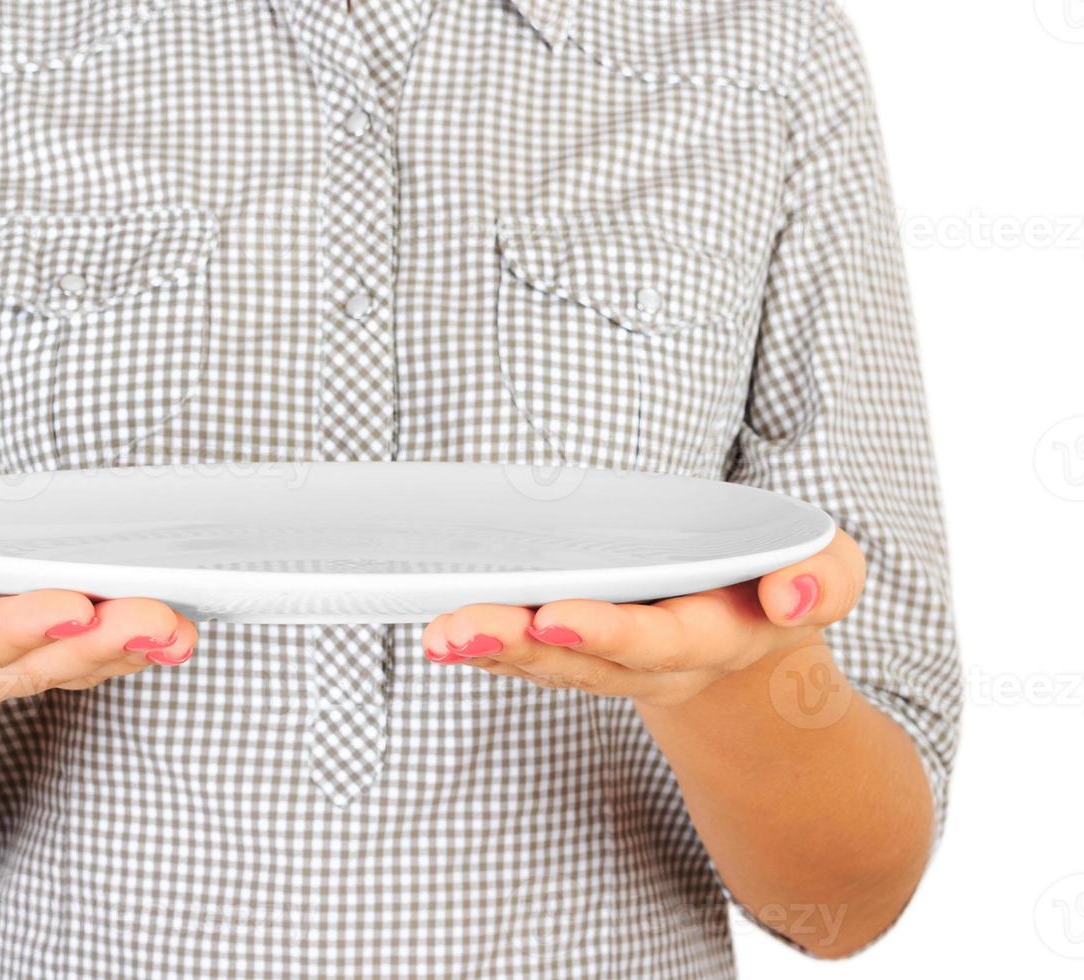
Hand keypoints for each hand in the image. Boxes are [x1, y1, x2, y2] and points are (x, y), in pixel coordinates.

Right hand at [0, 482, 197, 709]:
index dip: (17, 627)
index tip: (71, 607)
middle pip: (39, 660)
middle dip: (101, 641)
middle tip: (157, 616)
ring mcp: (15, 662)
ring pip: (80, 663)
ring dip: (135, 647)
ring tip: (183, 628)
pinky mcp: (51, 647)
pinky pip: (99, 653)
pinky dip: (142, 644)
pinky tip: (184, 629)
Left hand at [420, 531, 864, 707]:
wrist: (753, 630)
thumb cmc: (776, 581)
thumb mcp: (827, 572)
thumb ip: (823, 580)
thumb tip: (789, 595)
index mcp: (715, 637)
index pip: (659, 639)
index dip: (608, 632)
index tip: (552, 616)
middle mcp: (655, 660)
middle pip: (583, 662)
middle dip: (519, 647)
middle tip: (459, 628)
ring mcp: (611, 663)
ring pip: (545, 665)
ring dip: (487, 651)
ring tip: (435, 633)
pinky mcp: (579, 655)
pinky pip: (527, 660)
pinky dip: (485, 650)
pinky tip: (442, 635)